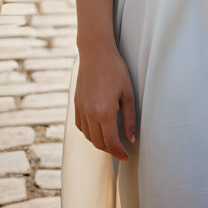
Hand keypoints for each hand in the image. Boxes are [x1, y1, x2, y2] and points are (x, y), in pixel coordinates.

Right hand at [74, 45, 136, 160]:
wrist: (95, 52)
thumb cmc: (115, 69)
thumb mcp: (127, 92)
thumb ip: (129, 118)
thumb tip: (131, 138)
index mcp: (105, 112)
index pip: (111, 142)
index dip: (119, 152)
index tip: (126, 155)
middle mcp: (90, 113)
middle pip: (98, 142)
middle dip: (110, 150)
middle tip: (120, 150)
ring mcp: (81, 108)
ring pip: (88, 136)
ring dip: (99, 142)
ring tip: (110, 141)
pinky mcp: (76, 103)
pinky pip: (80, 126)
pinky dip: (88, 132)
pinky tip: (97, 129)